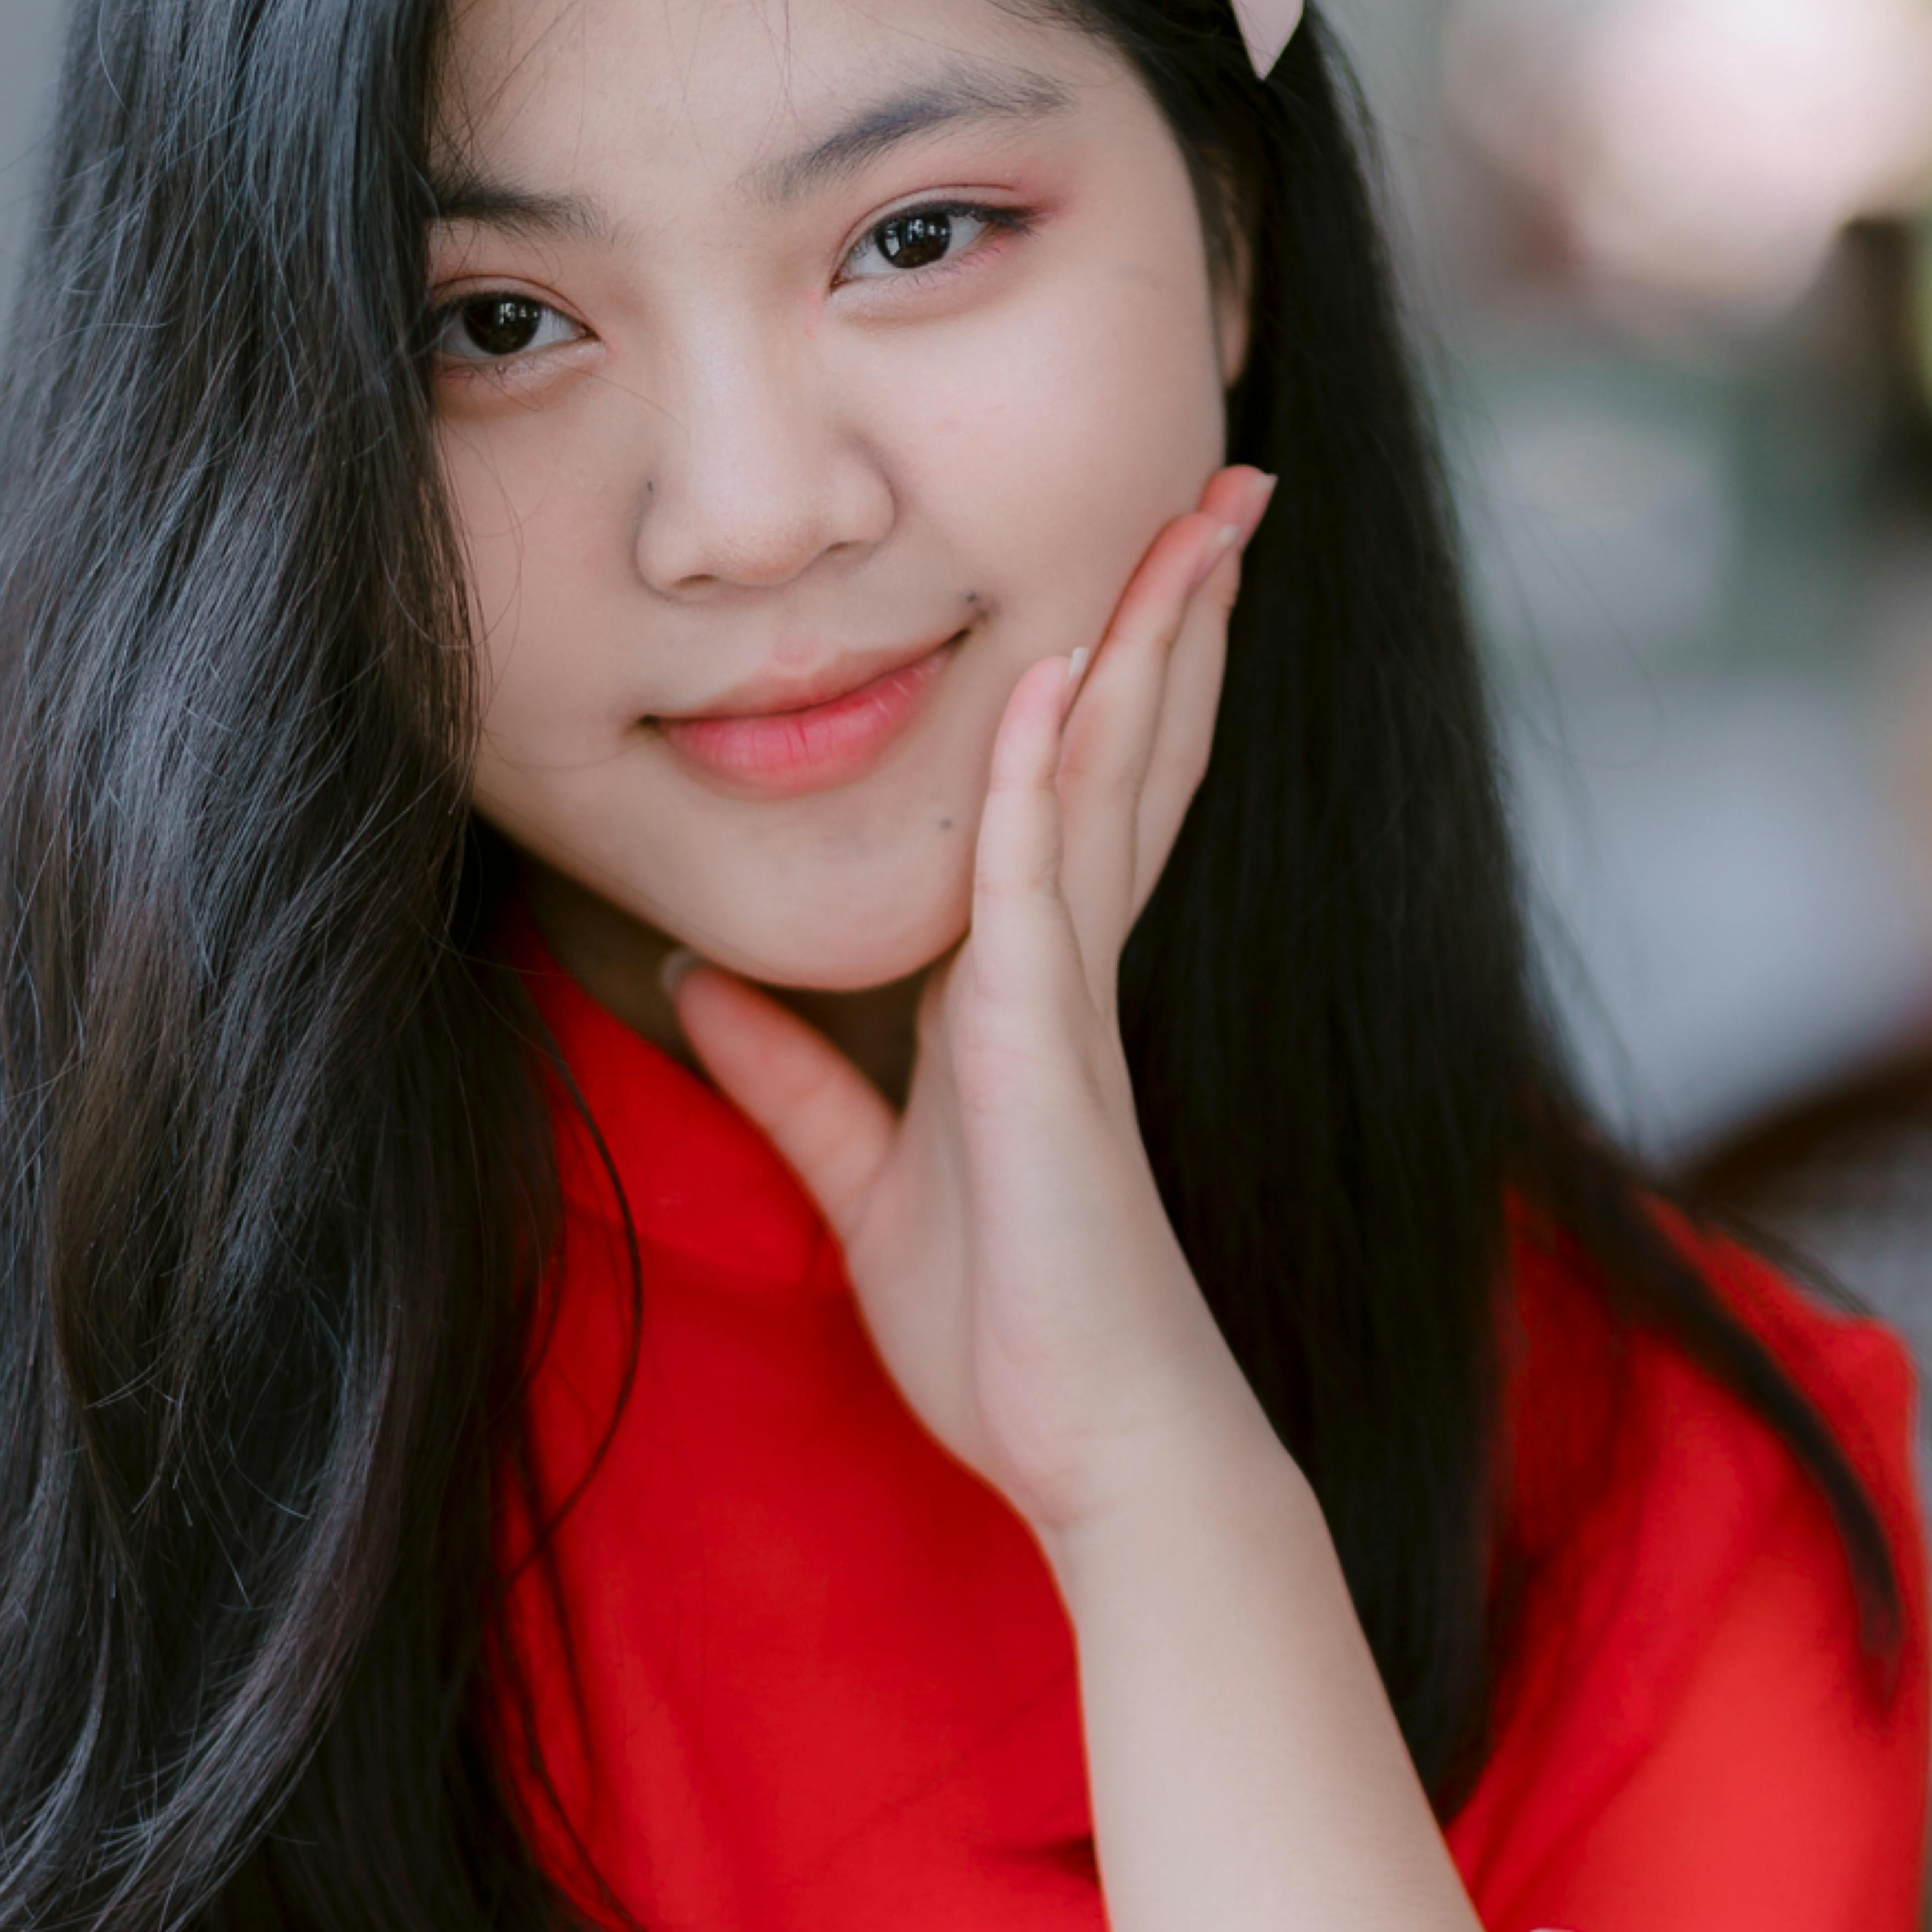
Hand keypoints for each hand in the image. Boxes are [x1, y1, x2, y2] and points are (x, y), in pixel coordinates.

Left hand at [669, 470, 1275, 1540]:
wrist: (1097, 1448)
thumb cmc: (1009, 1334)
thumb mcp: (864, 1184)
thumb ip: (796, 1084)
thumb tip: (706, 992)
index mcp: (1033, 993)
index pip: (1087, 795)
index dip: (1120, 675)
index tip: (1151, 564)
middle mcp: (1067, 973)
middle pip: (1130, 750)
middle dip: (1177, 614)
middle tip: (1226, 483)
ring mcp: (1069, 1004)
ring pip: (1112, 780)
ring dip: (1147, 644)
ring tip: (1196, 518)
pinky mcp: (1050, 1053)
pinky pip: (1039, 885)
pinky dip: (1036, 780)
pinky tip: (1044, 680)